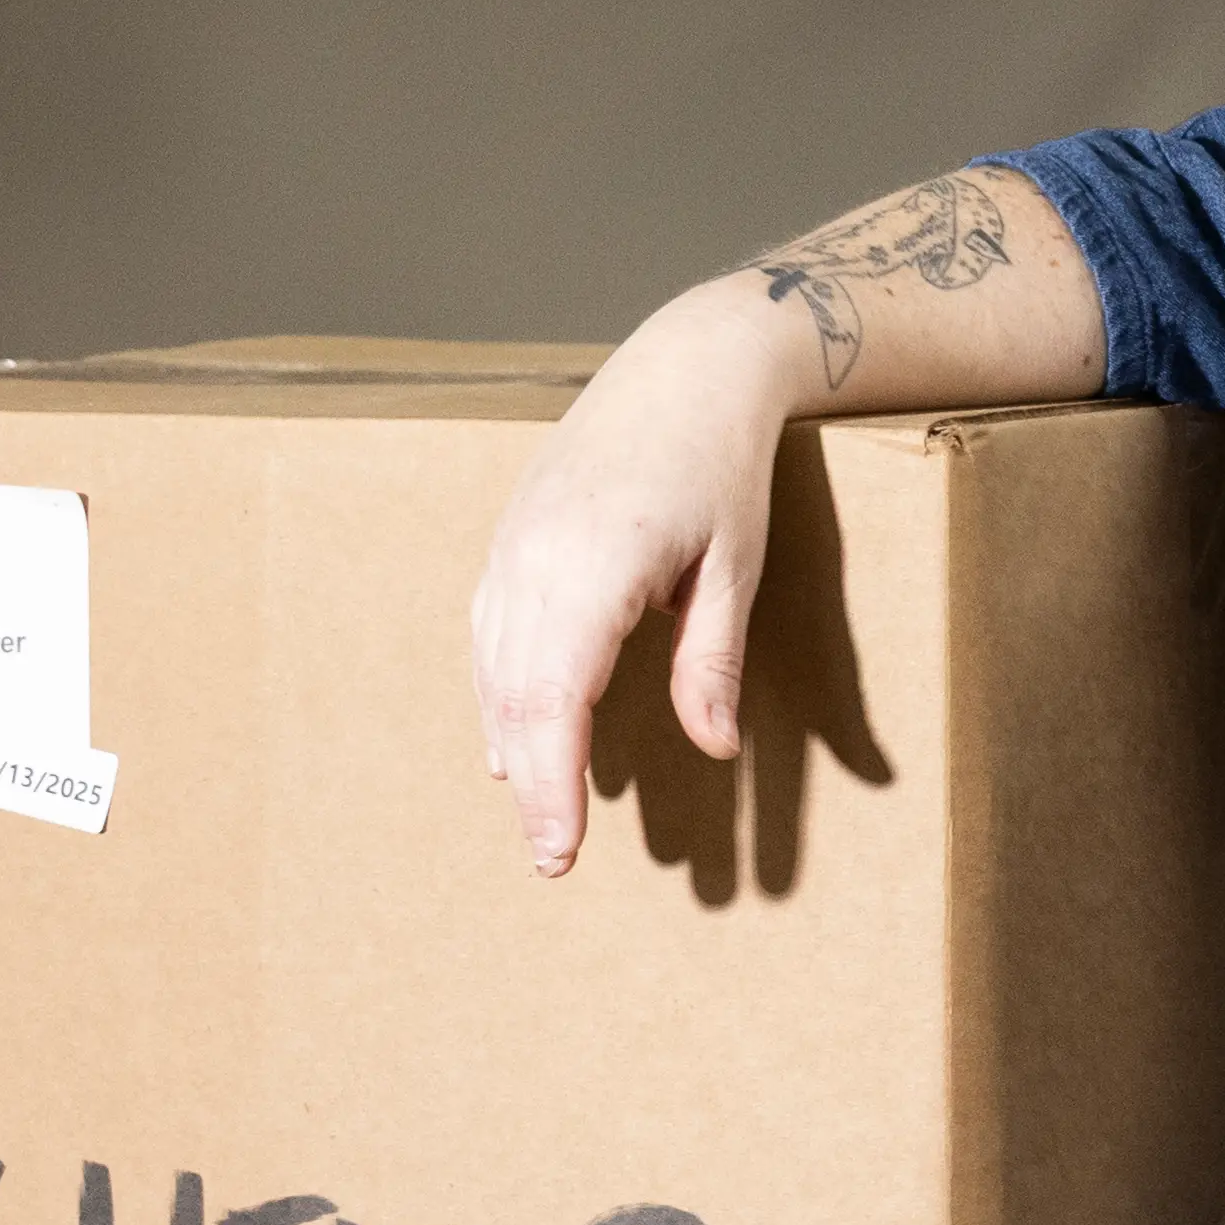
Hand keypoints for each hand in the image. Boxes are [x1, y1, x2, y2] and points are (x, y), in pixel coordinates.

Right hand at [466, 289, 801, 867]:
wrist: (688, 363)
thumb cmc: (723, 464)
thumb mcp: (734, 568)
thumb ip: (709, 662)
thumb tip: (713, 750)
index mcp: (594, 566)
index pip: (556, 702)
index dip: (553, 785)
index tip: (560, 851)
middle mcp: (534, 558)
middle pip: (516, 698)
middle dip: (532, 785)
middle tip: (552, 860)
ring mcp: (512, 544)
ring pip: (494, 669)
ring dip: (511, 744)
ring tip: (538, 814)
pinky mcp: (510, 536)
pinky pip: (490, 632)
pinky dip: (499, 693)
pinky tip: (511, 739)